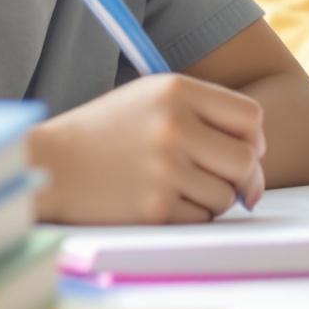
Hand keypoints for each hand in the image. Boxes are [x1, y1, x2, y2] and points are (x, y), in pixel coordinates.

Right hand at [30, 73, 267, 224]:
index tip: (247, 151)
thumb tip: (257, 151)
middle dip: (247, 177)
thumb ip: (202, 111)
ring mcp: (164, 168)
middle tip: (237, 186)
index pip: (249, 116)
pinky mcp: (154, 207)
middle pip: (246, 160)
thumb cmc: (106, 132)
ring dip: (215, 198)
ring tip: (184, 189)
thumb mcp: (150, 98)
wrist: (51, 164)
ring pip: (226, 195)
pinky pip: (199, 218)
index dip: (254, 138)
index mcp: (176, 91)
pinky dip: (191, 216)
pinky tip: (165, 202)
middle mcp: (174, 126)